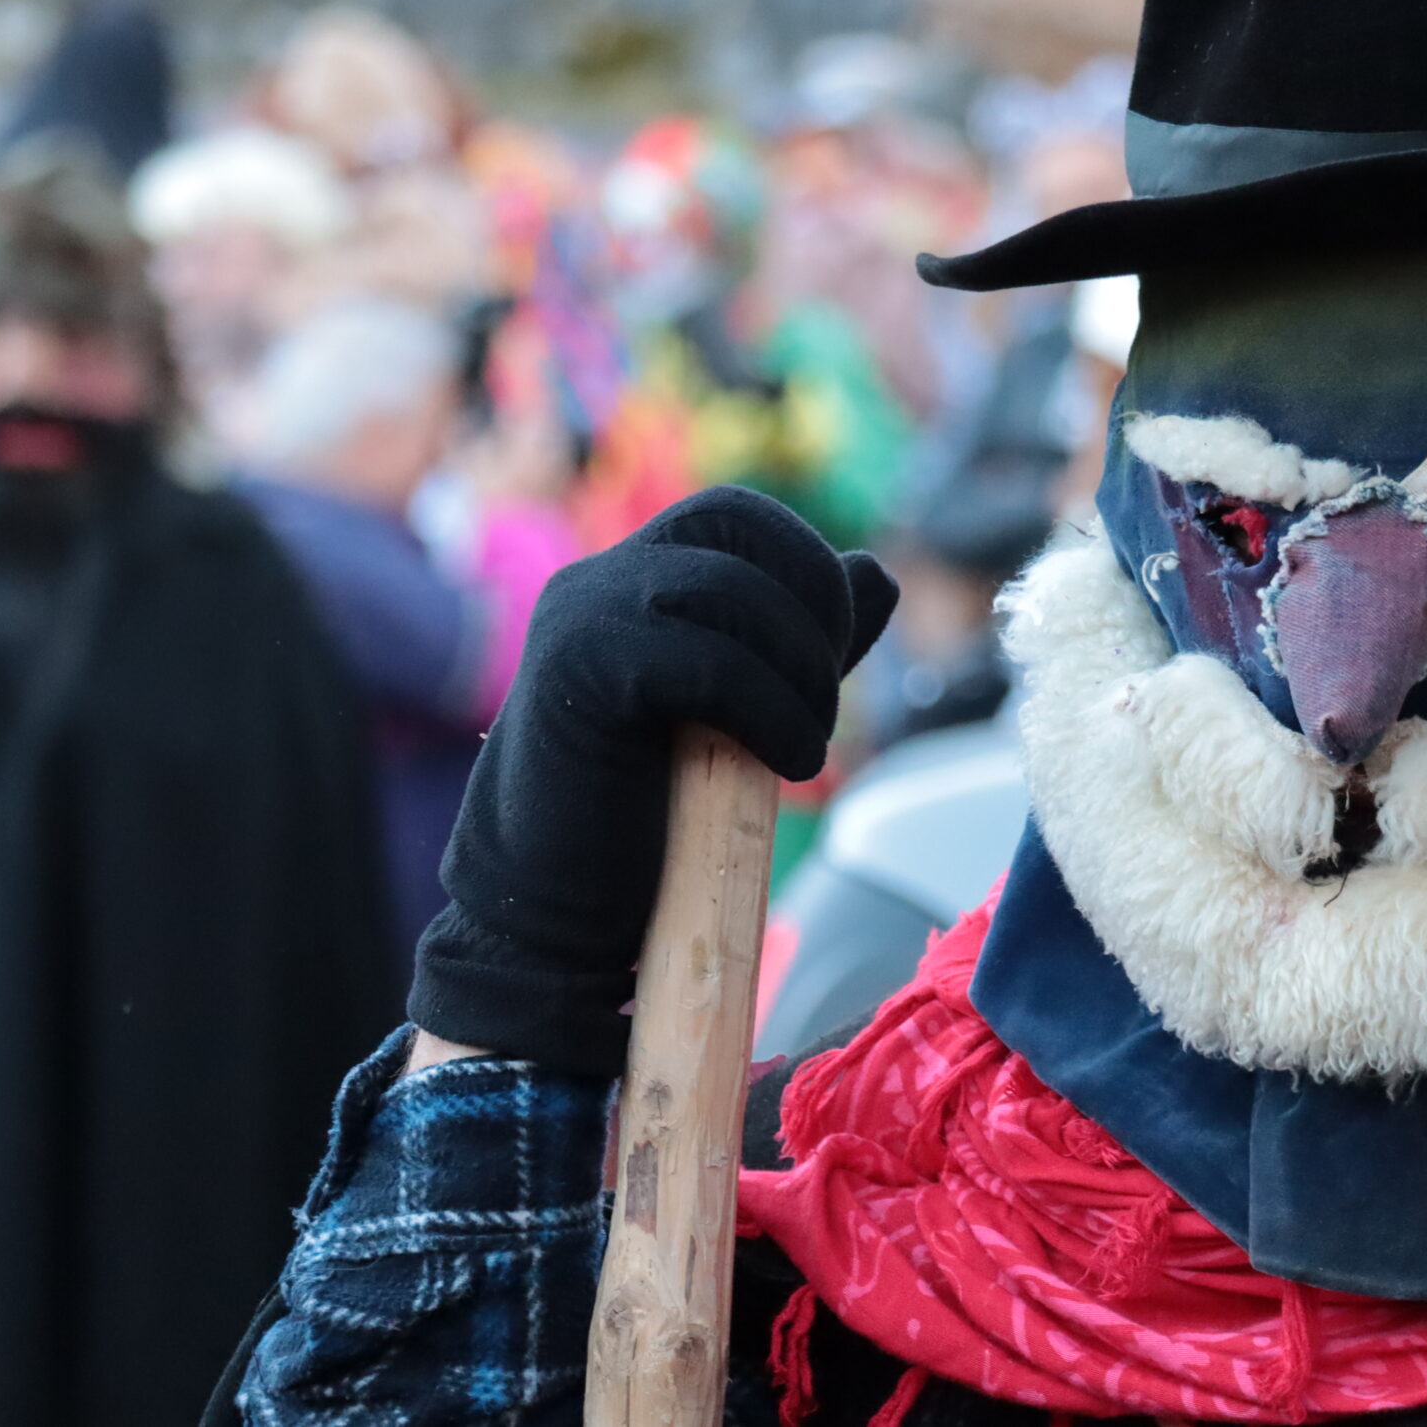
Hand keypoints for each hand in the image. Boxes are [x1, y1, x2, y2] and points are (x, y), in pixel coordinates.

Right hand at [408, 486, 895, 1076]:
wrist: (551, 912)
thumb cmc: (638, 822)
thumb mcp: (737, 713)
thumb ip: (795, 644)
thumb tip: (876, 573)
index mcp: (630, 580)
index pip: (739, 514)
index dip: (808, 567)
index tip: (831, 659)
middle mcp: (597, 581)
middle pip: (737, 518)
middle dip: (812, 598)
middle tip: (822, 697)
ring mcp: (581, 620)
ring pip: (731, 588)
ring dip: (800, 669)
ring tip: (806, 747)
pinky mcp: (578, 674)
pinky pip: (706, 659)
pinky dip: (771, 709)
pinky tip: (787, 764)